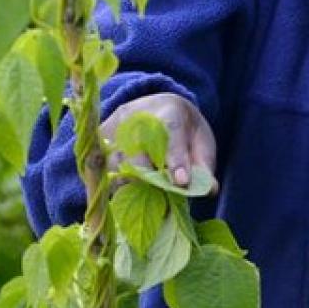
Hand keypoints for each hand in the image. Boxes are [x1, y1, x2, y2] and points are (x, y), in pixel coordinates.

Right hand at [102, 92, 219, 193]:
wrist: (158, 108)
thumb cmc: (184, 131)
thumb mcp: (201, 142)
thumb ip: (204, 165)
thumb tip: (209, 190)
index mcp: (169, 112)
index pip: (171, 132)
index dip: (175, 158)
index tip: (181, 182)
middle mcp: (137, 117)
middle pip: (136, 151)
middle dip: (147, 178)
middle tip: (159, 199)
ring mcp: (114, 127)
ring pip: (114, 164)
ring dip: (128, 185)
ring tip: (143, 198)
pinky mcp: (99, 141)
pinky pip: (100, 168)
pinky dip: (112, 184)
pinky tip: (126, 191)